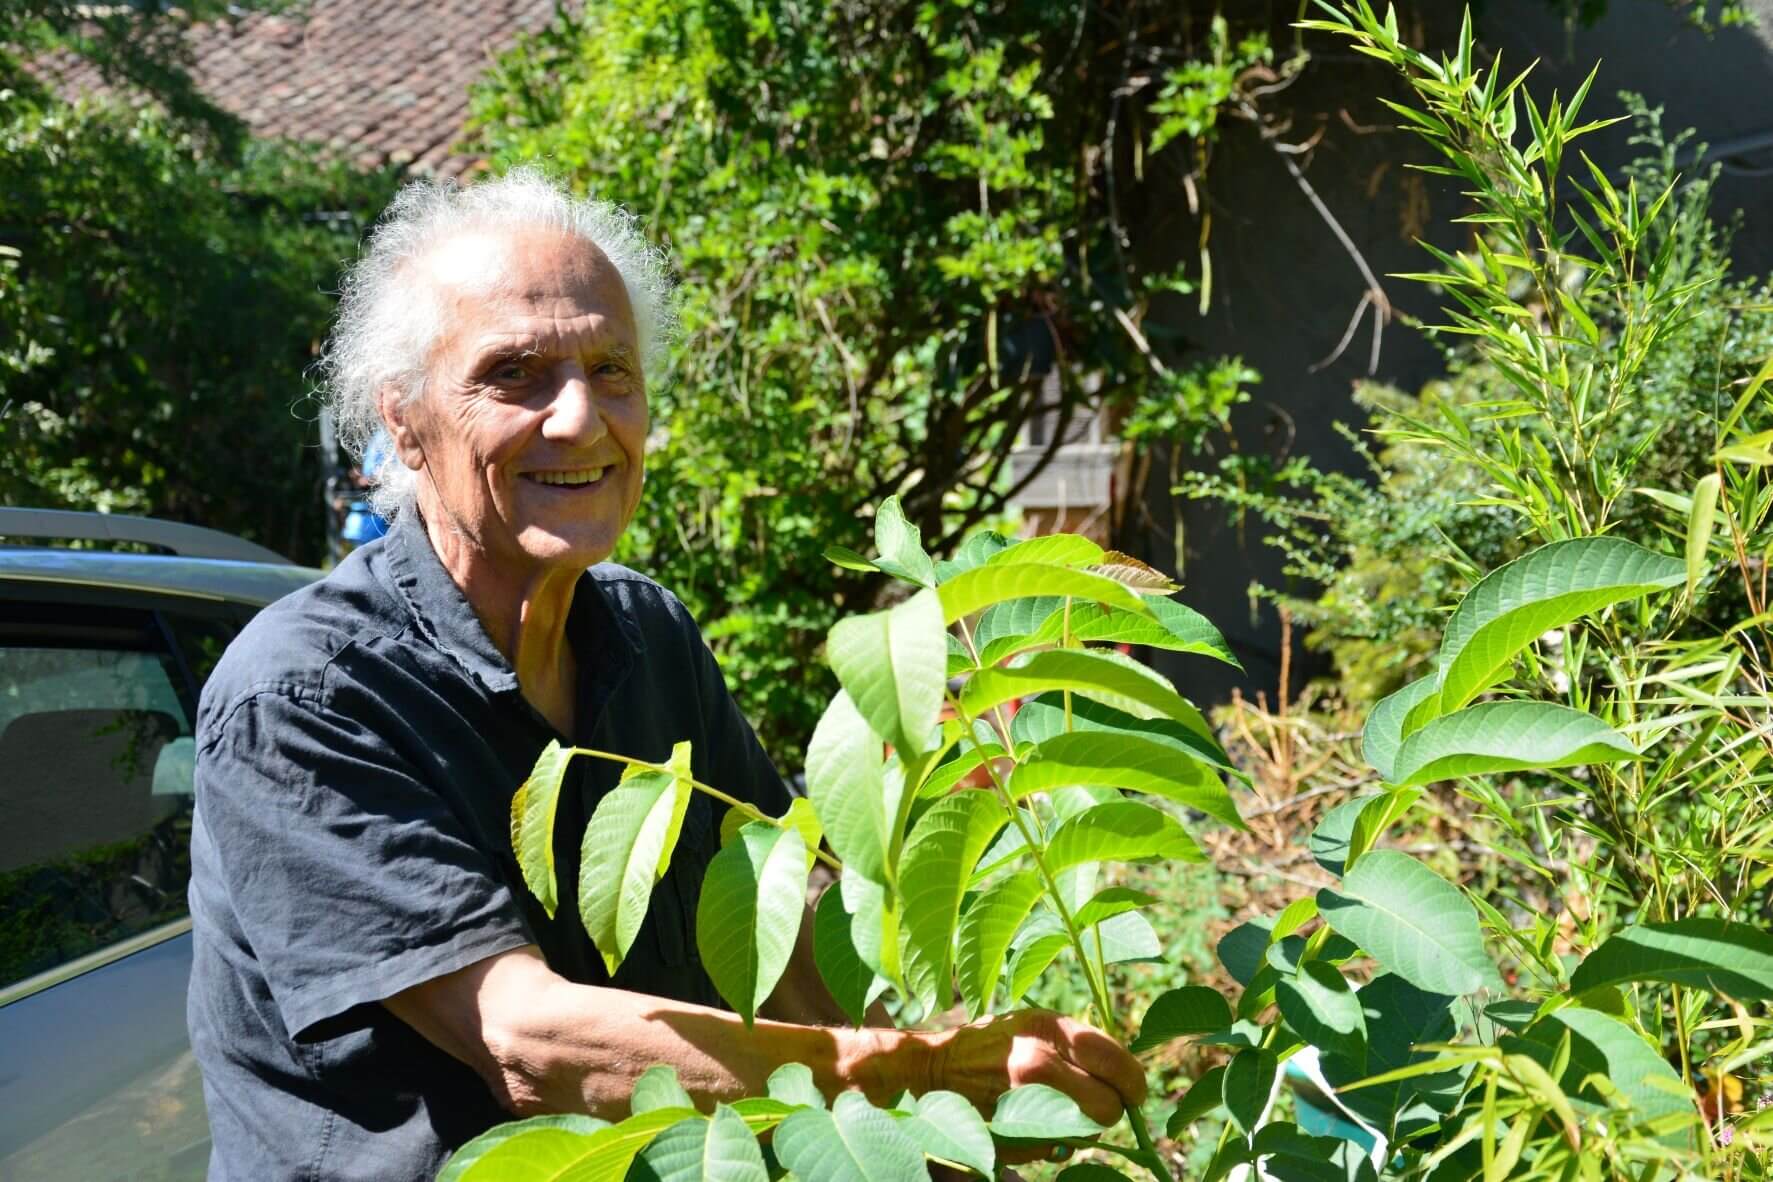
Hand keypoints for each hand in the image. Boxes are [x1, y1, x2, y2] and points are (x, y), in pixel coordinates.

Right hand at [925, 1009, 1146, 1128]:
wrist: (934, 1068)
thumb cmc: (994, 1041)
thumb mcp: (1034, 1023)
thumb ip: (1077, 1042)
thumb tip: (1126, 1074)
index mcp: (1049, 1028)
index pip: (1117, 1063)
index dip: (1134, 1082)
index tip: (1134, 1090)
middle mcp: (1039, 1064)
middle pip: (1109, 1107)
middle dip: (1110, 1109)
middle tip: (1097, 1101)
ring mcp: (1024, 1102)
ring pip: (1087, 1132)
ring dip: (1082, 1126)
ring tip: (1057, 1106)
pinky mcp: (1013, 1134)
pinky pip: (1057, 1148)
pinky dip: (1054, 1140)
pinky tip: (1033, 1121)